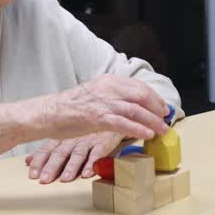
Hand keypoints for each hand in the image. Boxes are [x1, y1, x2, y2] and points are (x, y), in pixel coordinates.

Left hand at [25, 130, 123, 183]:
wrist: (111, 116)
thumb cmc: (84, 130)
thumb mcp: (65, 137)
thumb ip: (47, 149)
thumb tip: (27, 161)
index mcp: (61, 137)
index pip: (47, 149)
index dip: (39, 162)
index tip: (32, 175)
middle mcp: (72, 138)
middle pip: (60, 153)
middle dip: (51, 167)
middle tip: (44, 180)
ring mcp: (88, 139)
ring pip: (77, 153)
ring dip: (71, 167)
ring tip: (65, 179)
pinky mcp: (103, 141)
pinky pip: (97, 153)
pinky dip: (93, 163)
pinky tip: (88, 173)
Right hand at [34, 74, 168, 140]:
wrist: (49, 112)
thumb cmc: (72, 106)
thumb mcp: (97, 93)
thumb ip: (114, 96)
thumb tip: (134, 106)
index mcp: (110, 80)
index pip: (139, 86)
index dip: (154, 98)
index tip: (162, 108)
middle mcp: (109, 88)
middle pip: (142, 96)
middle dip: (157, 109)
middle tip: (165, 120)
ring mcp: (103, 102)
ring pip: (136, 110)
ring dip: (153, 121)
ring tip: (162, 130)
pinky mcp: (97, 117)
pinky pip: (123, 123)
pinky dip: (138, 129)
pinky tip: (147, 134)